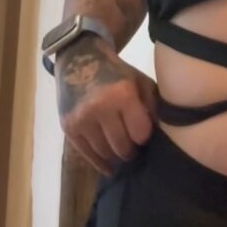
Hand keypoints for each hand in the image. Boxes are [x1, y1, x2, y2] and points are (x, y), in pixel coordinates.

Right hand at [55, 35, 157, 175]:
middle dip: (132, 150)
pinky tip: (109, 167)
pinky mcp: (68, 126)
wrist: (79, 59)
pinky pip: (86, 154)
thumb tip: (159, 136)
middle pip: (122, 147)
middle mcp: (99, 108)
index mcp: (122, 94)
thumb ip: (152, 107)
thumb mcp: (140, 82)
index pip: (140, 133)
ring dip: (116, 155)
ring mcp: (81, 119)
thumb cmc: (116, 72)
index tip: (144, 134)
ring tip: (123, 150)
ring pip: (105, 153)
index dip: (145, 137)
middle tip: (135, 148)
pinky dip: (100, 163)